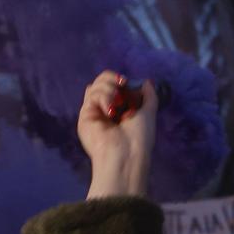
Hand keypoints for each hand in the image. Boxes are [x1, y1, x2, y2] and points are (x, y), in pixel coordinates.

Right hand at [78, 69, 157, 199]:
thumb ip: (149, 96)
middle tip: (122, 86)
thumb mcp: (148, 113)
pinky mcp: (85, 115)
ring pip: (94, 86)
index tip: (128, 83)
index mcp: (121, 109)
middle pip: (101, 82)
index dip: (120, 80)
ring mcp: (94, 112)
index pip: (114, 85)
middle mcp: (106, 110)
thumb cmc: (139, 138)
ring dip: (108, 88)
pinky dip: (103, 97)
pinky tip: (110, 111)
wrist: (126, 154)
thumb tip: (146, 82)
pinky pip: (91, 95)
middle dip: (112, 79)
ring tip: (117, 104)